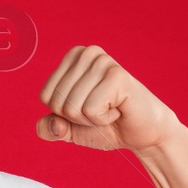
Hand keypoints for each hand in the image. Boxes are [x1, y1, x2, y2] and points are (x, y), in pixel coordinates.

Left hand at [35, 45, 178, 152]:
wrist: (141, 134)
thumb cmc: (105, 126)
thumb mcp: (69, 129)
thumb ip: (49, 128)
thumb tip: (54, 125)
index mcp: (73, 57)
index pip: (46, 96)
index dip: (64, 114)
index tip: (88, 108)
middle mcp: (87, 53)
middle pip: (58, 102)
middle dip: (78, 117)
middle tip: (102, 110)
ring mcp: (103, 62)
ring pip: (73, 107)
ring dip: (92, 119)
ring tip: (111, 109)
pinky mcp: (118, 76)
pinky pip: (91, 110)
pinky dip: (103, 119)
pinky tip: (119, 110)